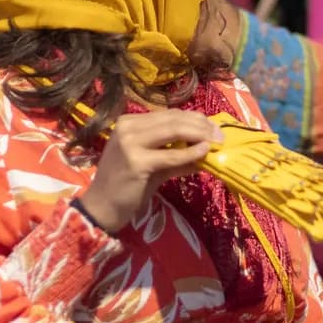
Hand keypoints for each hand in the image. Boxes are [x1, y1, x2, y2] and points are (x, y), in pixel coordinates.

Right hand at [80, 109, 222, 231]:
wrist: (102, 207)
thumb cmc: (127, 186)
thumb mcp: (153, 165)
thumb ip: (177, 155)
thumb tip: (205, 149)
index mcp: (129, 122)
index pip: (168, 114)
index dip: (194, 119)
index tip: (213, 127)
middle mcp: (128, 127)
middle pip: (173, 119)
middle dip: (201, 125)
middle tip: (220, 135)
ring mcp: (130, 142)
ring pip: (173, 130)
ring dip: (199, 135)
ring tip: (216, 141)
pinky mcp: (137, 161)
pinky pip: (171, 154)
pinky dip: (191, 152)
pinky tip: (203, 153)